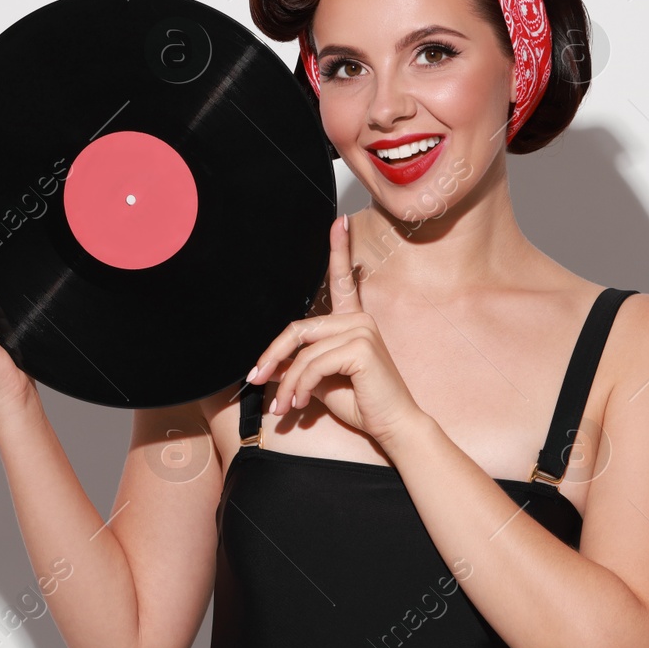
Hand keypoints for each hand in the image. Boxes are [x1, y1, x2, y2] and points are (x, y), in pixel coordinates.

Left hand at [249, 213, 424, 449]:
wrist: (392, 426)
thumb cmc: (361, 403)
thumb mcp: (321, 382)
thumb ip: (300, 366)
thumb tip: (269, 366)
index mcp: (353, 321)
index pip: (343, 280)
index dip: (339, 249)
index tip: (338, 221)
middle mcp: (359, 319)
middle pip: (298, 328)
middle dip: (273, 356)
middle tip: (256, 379)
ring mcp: (361, 330)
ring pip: (303, 352)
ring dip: (287, 383)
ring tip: (283, 407)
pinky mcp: (360, 347)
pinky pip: (313, 363)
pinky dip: (299, 386)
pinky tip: (300, 404)